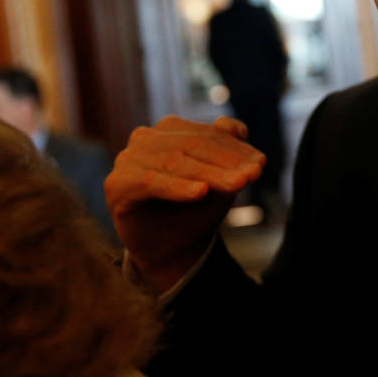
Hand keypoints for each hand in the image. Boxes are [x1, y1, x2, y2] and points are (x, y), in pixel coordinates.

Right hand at [105, 115, 264, 291]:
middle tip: (252, 176)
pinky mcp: (116, 184)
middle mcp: (147, 138)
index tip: (261, 165)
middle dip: (226, 162)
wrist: (172, 249)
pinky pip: (150, 182)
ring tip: (236, 185)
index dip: (236, 149)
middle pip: (193, 146)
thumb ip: (229, 151)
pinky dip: (177, 187)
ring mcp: (128, 158)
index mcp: (171, 130)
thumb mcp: (221, 180)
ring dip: (209, 174)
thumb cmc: (196, 210)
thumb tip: (237, 127)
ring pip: (174, 162)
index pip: (208, 135)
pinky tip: (200, 193)